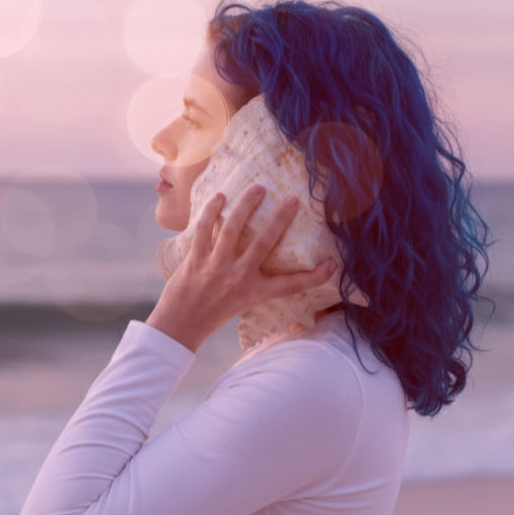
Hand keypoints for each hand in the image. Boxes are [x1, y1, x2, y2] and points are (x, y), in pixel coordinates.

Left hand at [146, 184, 337, 352]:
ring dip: (246, 205)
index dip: (314, 276)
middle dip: (281, 218)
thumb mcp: (244, 301)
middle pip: (265, 243)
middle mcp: (238, 278)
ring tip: (258, 189)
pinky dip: (211, 211)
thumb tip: (274, 258)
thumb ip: (259, 281)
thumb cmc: (215, 310)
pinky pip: (204, 229)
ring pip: (233, 229)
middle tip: (293, 198)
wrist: (180, 325)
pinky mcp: (195, 259)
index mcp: (255, 292)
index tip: (332, 264)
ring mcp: (216, 267)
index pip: (291, 285)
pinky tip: (220, 196)